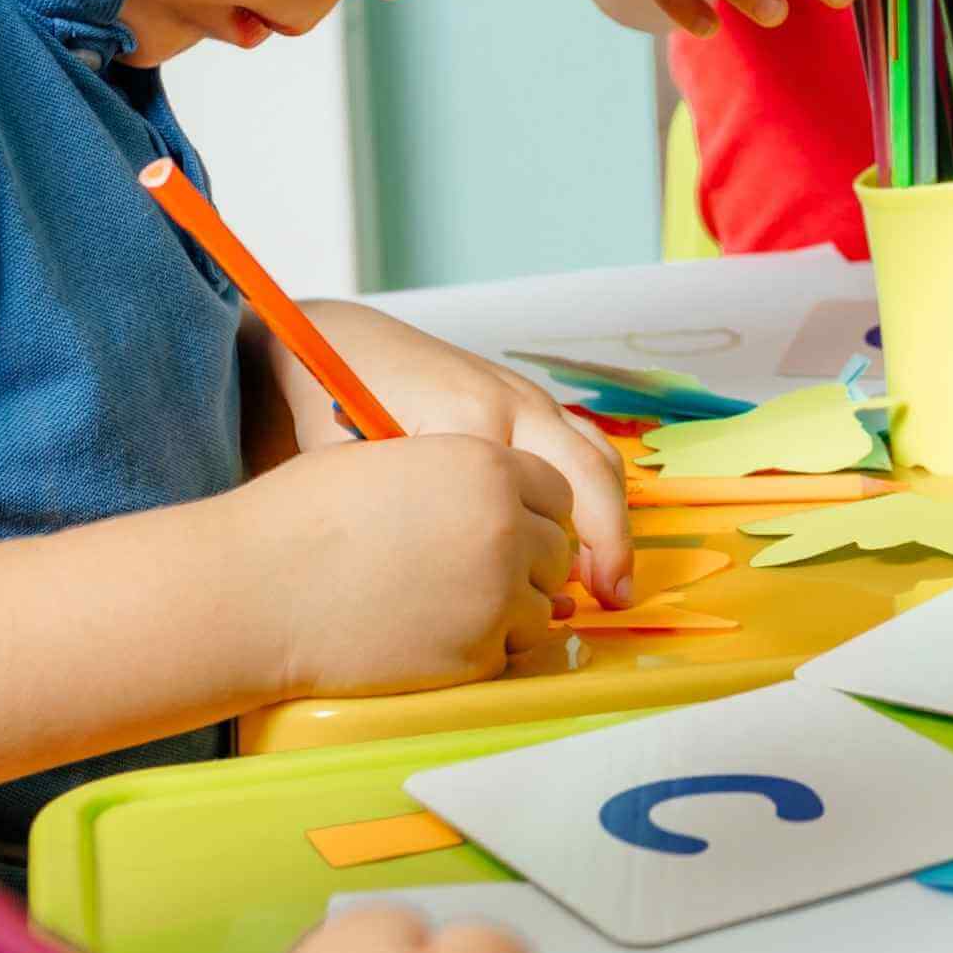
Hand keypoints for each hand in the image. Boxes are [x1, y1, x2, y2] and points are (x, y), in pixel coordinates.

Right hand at [229, 430, 578, 696]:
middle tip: (473, 573)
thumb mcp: (392, 462)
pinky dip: (484, 648)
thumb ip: (460, 477)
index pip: (556, 491)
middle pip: (555, 549)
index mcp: (487, 465)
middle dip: (526, 562)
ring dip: (510, 609)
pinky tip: (434, 636)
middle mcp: (506, 526)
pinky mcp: (478, 653)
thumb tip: (498, 503)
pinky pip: (509, 651)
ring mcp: (497, 594)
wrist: (254, 590)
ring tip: (446, 605)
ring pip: (541, 605)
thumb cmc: (302, 519)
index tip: (507, 528)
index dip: (531, 512)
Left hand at [310, 304, 628, 605]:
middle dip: (608, 541)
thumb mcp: (348, 464)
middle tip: (612, 599)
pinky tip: (594, 539)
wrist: (346, 343)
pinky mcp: (532, 400)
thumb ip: (396, 514)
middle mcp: (512, 403)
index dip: (539, 559)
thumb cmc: (336, 405)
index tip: (543, 609)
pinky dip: (602, 493)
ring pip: (598, 459)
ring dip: (615, 519)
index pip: (525, 499)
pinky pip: (588, 445)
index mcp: (466, 418)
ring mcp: (529, 397)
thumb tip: (444, 586)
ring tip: (613, 581)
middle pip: (586, 475)